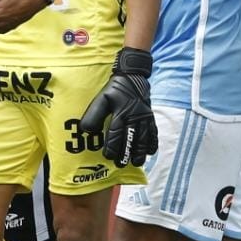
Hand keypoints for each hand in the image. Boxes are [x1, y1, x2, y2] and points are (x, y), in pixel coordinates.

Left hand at [80, 47, 157, 166]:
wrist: (133, 76)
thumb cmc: (114, 89)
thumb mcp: (101, 99)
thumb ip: (93, 115)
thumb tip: (86, 130)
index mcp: (121, 113)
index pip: (116, 134)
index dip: (112, 147)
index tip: (108, 157)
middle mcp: (134, 117)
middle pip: (131, 139)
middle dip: (126, 153)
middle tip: (122, 164)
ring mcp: (144, 117)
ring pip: (144, 138)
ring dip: (141, 151)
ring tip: (137, 162)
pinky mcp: (150, 116)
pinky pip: (154, 131)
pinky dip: (153, 142)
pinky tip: (151, 152)